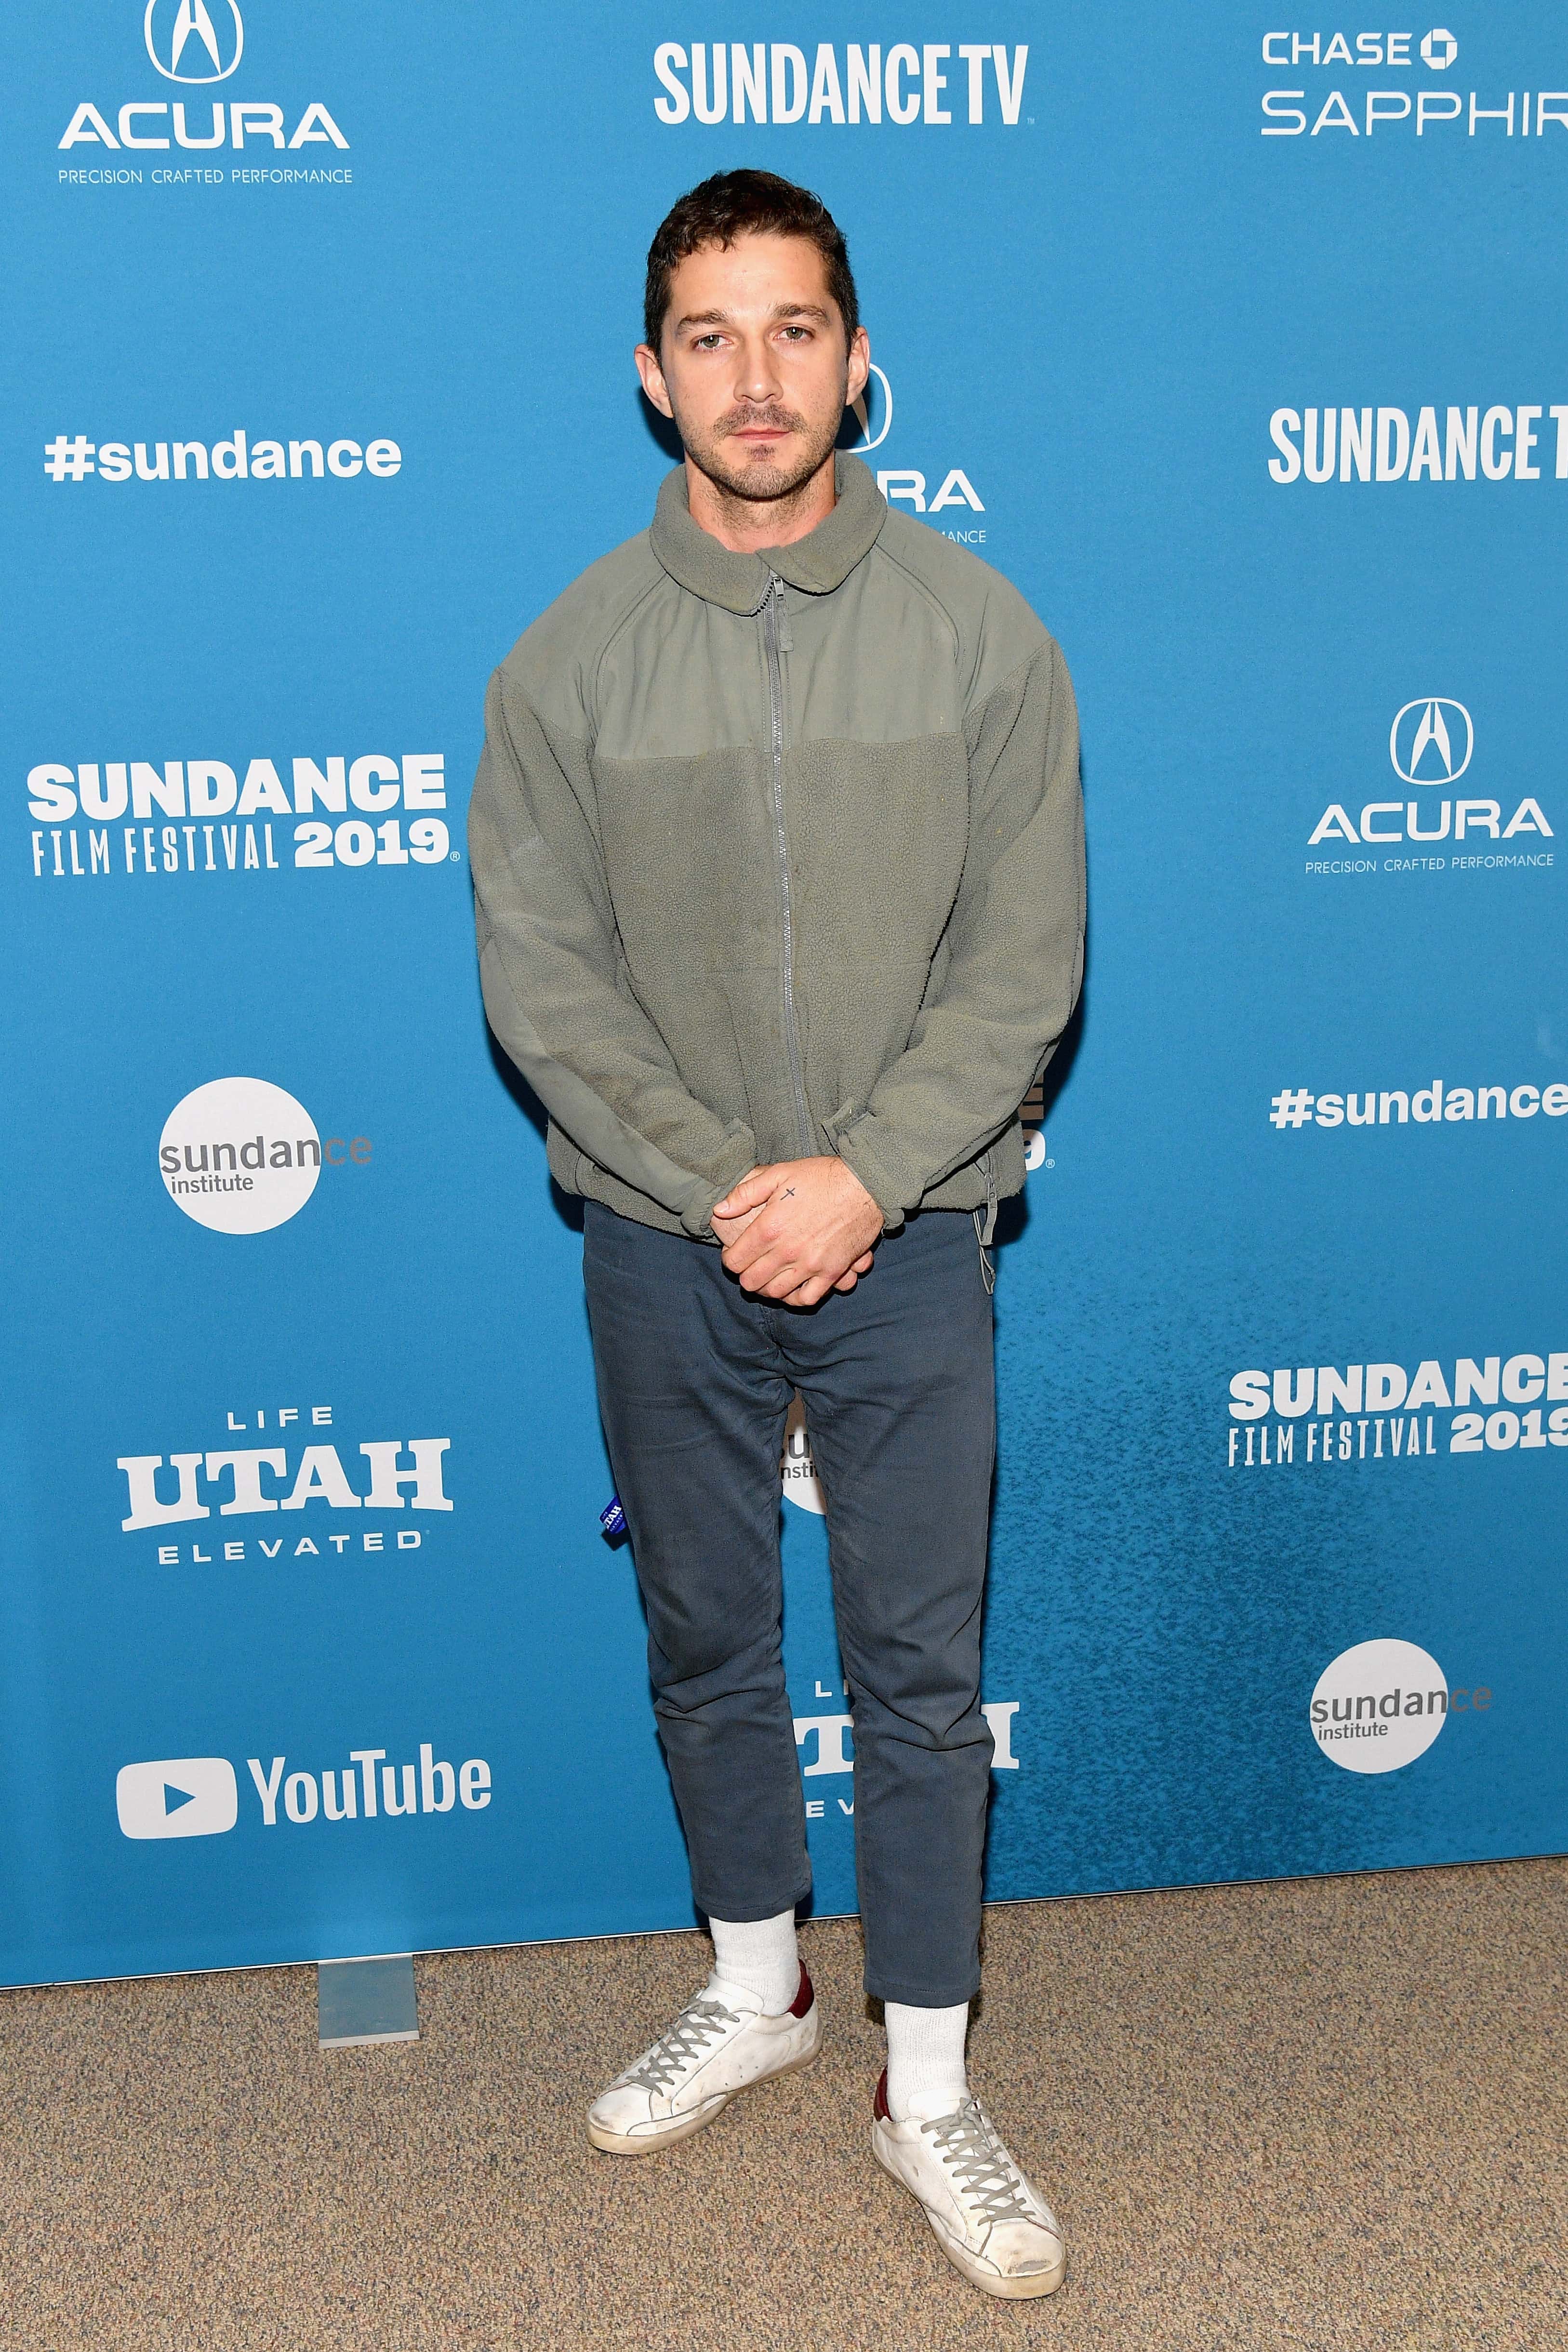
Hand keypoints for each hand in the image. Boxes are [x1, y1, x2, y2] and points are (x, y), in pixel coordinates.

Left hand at [712, 1158, 881, 1305]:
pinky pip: (808, 1299)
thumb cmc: (820, 1177)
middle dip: (745, 1276)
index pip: (734, 1261)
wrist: (865, 1184)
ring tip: (769, 1277)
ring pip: (776, 1293)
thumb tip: (720, 1210)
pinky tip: (793, 1289)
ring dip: (767, 1288)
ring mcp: (810, 1264)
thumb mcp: (778, 1174)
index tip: (735, 1254)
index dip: (729, 1259)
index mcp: (769, 1228)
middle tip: (751, 1266)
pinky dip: (796, 1298)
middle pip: (751, 1282)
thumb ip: (745, 1194)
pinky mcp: (832, 1271)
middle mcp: (787, 1251)